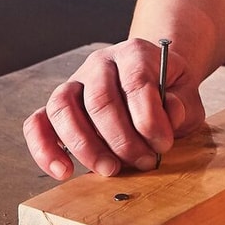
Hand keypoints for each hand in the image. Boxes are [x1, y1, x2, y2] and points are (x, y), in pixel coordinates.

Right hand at [22, 37, 203, 180]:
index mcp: (134, 54)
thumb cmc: (168, 91)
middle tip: (144, 162)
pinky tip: (63, 171)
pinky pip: (38, 122)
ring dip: (85, 146)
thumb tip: (169, 113)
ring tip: (109, 169)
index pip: (136, 82)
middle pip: (100, 99)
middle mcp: (100, 63)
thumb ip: (182, 104)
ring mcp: (75, 82)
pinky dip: (44, 148)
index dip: (149, 118)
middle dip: (123, 140)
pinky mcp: (58, 106)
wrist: (153, 80)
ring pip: (63, 108)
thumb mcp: (186, 93)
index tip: (163, 145)